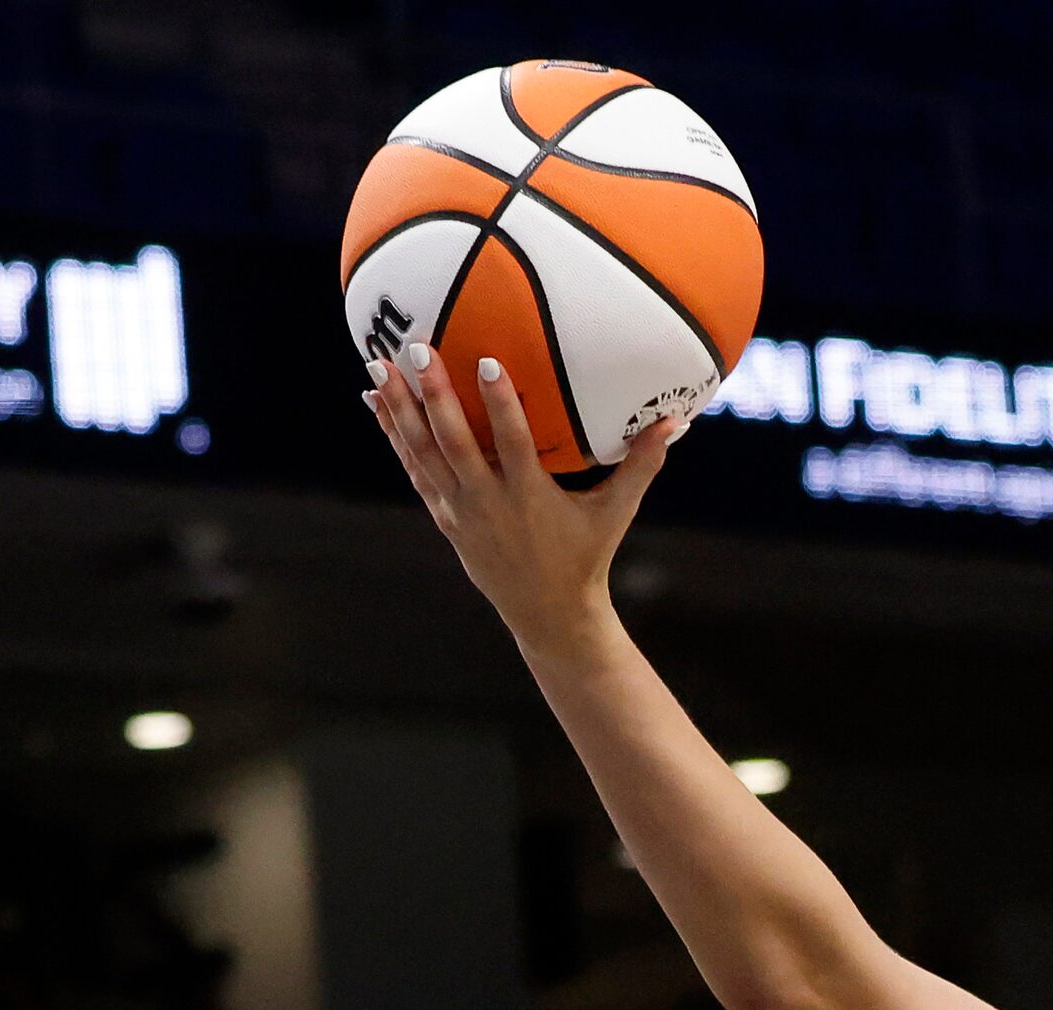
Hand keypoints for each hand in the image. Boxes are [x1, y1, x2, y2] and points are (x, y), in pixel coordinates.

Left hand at [364, 342, 679, 647]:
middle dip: (433, 397)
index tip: (485, 362)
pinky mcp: (444, 517)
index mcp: (529, 497)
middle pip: (454, 444)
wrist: (548, 615)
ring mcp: (460, 511)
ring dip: (399, 410)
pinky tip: (374, 402)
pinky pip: (414, 469)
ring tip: (377, 366)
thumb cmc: (587, 556)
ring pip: (423, 454)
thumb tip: (678, 420)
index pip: (511, 443)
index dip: (499, 404)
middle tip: (417, 351)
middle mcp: (488, 503)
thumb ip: (642, 464)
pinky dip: (394, 436)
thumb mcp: (616, 512)